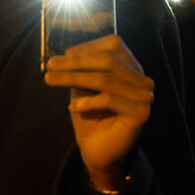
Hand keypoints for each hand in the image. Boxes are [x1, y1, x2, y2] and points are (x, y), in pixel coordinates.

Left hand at [44, 34, 153, 190]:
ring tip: (50, 80)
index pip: (113, 45)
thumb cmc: (89, 115)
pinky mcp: (141, 113)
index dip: (86, 47)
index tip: (62, 56)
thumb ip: (80, 69)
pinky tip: (72, 107)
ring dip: (73, 78)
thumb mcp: (82, 86)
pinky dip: (87, 101)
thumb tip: (67, 54)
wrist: (97, 149)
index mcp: (131, 67)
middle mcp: (142, 79)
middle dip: (75, 62)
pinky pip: (109, 99)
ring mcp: (145, 96)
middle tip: (50, 65)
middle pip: (108, 61)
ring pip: (105, 79)